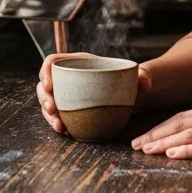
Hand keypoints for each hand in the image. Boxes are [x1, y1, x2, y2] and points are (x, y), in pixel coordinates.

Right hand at [36, 53, 153, 134]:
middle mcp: (67, 78)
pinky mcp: (67, 110)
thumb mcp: (133, 76)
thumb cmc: (125, 80)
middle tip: (52, 109)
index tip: (48, 84)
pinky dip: (56, 123)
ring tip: (59, 126)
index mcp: (77, 62)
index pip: (53, 61)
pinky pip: (56, 115)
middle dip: (45, 98)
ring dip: (48, 115)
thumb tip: (146, 83)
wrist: (125, 94)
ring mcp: (65, 95)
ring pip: (47, 102)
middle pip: (45, 85)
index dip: (45, 71)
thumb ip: (142, 76)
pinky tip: (63, 131)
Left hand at [130, 102, 191, 171]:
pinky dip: (188, 149)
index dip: (160, 127)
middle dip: (155, 134)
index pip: (182, 116)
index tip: (143, 137)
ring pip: (189, 134)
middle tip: (135, 145)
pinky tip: (173, 154)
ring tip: (146, 150)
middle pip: (180, 123)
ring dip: (164, 142)